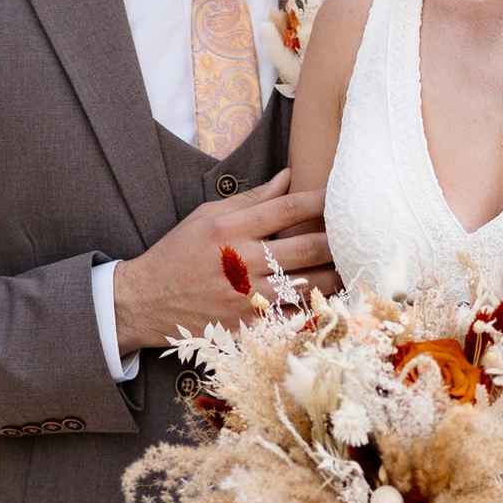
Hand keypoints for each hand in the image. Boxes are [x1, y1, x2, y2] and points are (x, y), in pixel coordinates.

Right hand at [112, 173, 333, 354]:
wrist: (145, 302)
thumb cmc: (178, 254)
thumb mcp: (205, 216)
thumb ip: (249, 199)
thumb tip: (288, 178)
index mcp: (230, 229)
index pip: (288, 209)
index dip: (321, 201)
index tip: (342, 197)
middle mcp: (240, 261)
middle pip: (307, 247)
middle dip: (338, 240)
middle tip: (357, 236)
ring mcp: (245, 296)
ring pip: (307, 283)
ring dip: (334, 275)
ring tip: (350, 266)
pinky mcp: (246, 324)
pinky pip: (293, 315)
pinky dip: (314, 306)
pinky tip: (328, 298)